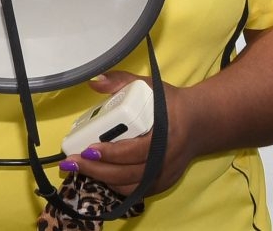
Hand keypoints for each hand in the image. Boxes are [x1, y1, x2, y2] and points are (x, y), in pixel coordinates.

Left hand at [60, 72, 196, 199]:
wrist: (200, 122)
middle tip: (72, 162)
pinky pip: (136, 191)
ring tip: (80, 168)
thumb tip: (94, 82)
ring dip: (102, 179)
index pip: (136, 150)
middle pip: (128, 173)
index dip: (111, 153)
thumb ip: (121, 81)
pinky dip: (116, 185)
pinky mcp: (162, 184)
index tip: (89, 148)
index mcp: (165, 135)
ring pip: (130, 186)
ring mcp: (165, 175)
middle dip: (97, 169)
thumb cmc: (171, 103)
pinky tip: (98, 175)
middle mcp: (166, 160)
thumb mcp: (149, 85)